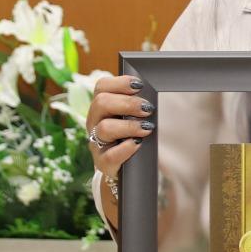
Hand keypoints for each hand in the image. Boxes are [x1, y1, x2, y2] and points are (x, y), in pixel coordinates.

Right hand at [84, 73, 156, 229]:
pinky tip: (137, 145)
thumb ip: (139, 104)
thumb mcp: (133, 117)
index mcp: (101, 107)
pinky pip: (109, 156)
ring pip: (104, 128)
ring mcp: (96, 143)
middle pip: (101, 103)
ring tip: (147, 129)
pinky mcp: (102, 163)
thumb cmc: (132, 135)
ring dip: (129, 126)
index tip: (140, 86)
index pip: (101, 87)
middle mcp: (95, 122)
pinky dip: (125, 149)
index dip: (119, 83)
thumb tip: (156, 93)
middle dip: (127, 103)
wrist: (126, 168)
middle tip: (148, 109)